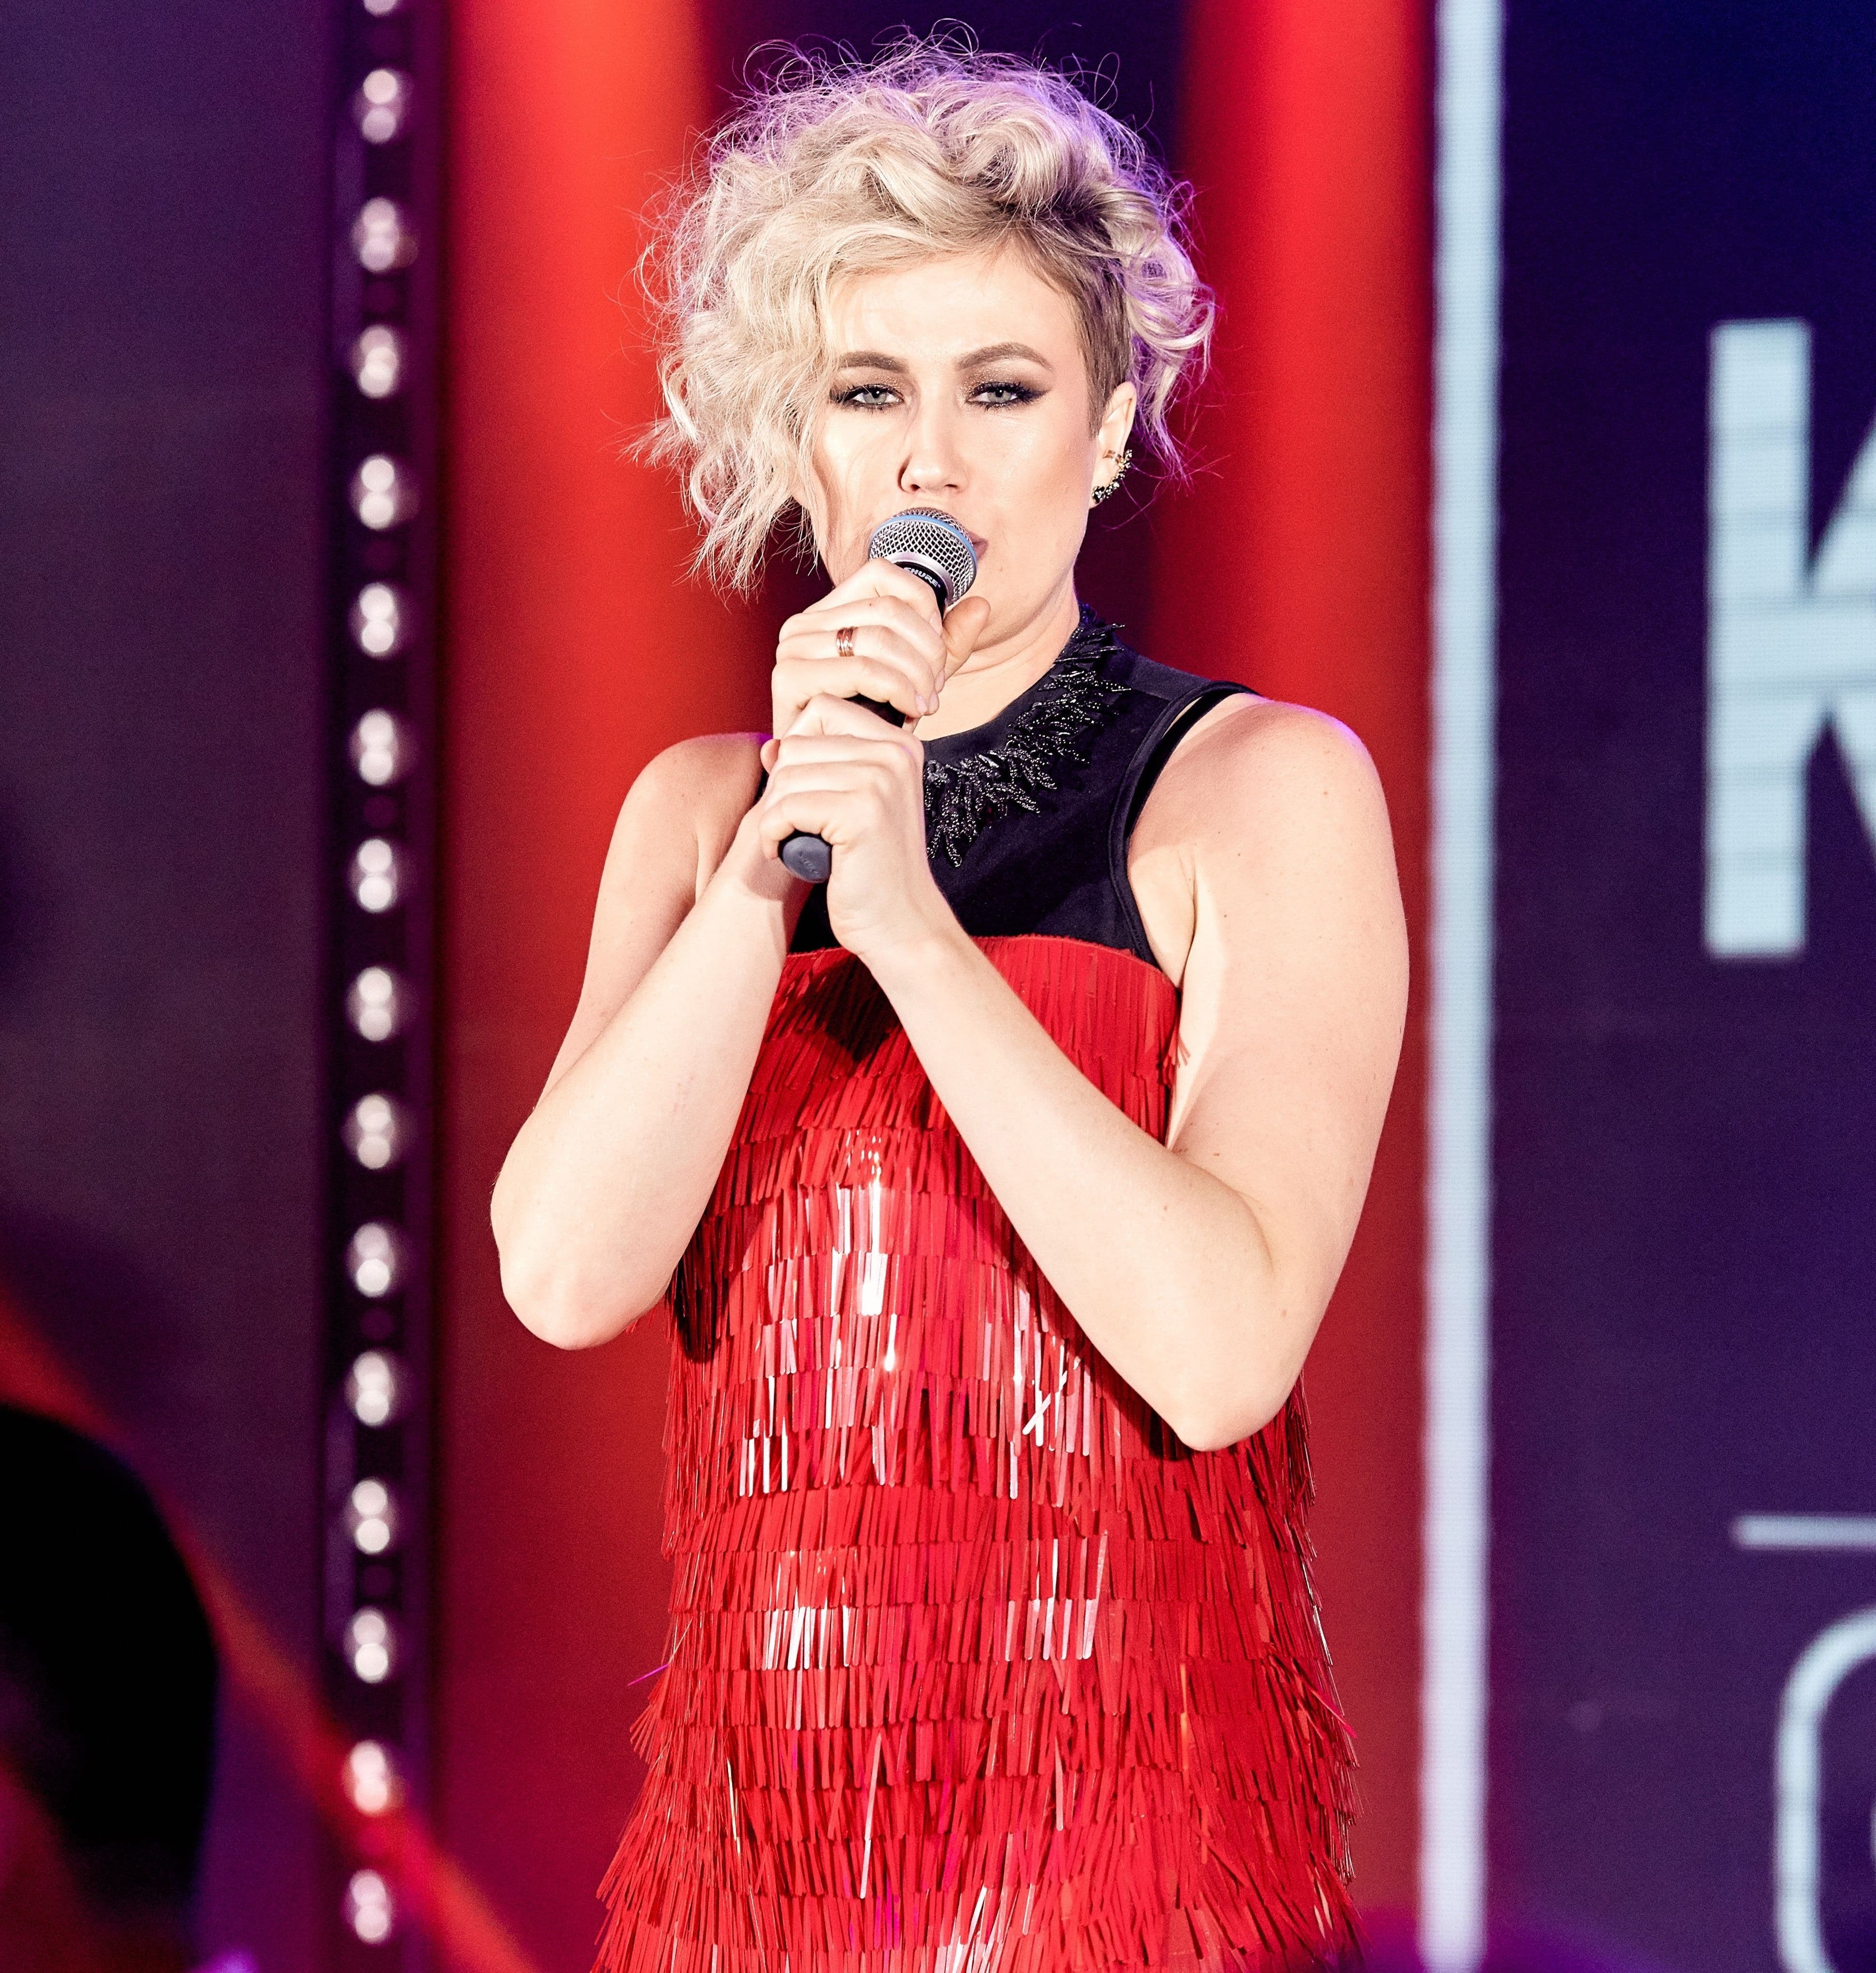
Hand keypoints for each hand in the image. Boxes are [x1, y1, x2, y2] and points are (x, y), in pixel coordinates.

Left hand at [754, 697, 949, 961]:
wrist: (900, 925)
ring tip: (789, 841)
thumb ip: (818, 766)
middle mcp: (895, 753)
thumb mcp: (851, 805)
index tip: (802, 795)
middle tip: (792, 826)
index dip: (794, 751)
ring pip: (787, 773)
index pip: (821, 709)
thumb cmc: (869, 869)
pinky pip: (786, 807)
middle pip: (797, 741)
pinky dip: (773, 834)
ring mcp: (881, 780)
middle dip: (781, 787)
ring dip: (774, 813)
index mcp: (899, 744)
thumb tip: (770, 745)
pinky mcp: (863, 812)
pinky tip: (784, 854)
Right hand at [772, 558, 989, 734]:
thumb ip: (948, 643)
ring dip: (916, 674)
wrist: (832, 779)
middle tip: (936, 689)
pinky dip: (898, 690)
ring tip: (926, 704)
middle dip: (927, 651)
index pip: (882, 574)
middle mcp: (804, 623)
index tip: (935, 650)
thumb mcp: (917, 678)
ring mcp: (793, 648)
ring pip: (878, 638)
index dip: (923, 605)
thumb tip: (982, 605)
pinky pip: (862, 669)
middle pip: (887, 610)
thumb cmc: (868, 727)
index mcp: (829, 613)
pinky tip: (909, 713)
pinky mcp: (790, 678)